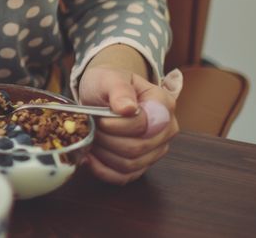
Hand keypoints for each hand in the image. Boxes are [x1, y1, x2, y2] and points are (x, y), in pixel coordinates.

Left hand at [77, 65, 177, 184]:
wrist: (102, 93)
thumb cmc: (108, 83)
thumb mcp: (109, 78)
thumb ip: (119, 90)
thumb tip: (127, 108)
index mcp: (163, 105)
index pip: (145, 125)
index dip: (118, 125)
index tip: (100, 118)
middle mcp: (166, 131)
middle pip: (137, 148)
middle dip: (107, 138)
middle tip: (92, 126)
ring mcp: (155, 151)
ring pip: (130, 164)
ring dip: (103, 153)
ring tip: (91, 136)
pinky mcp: (141, 165)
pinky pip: (124, 178)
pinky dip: (103, 170)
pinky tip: (89, 157)